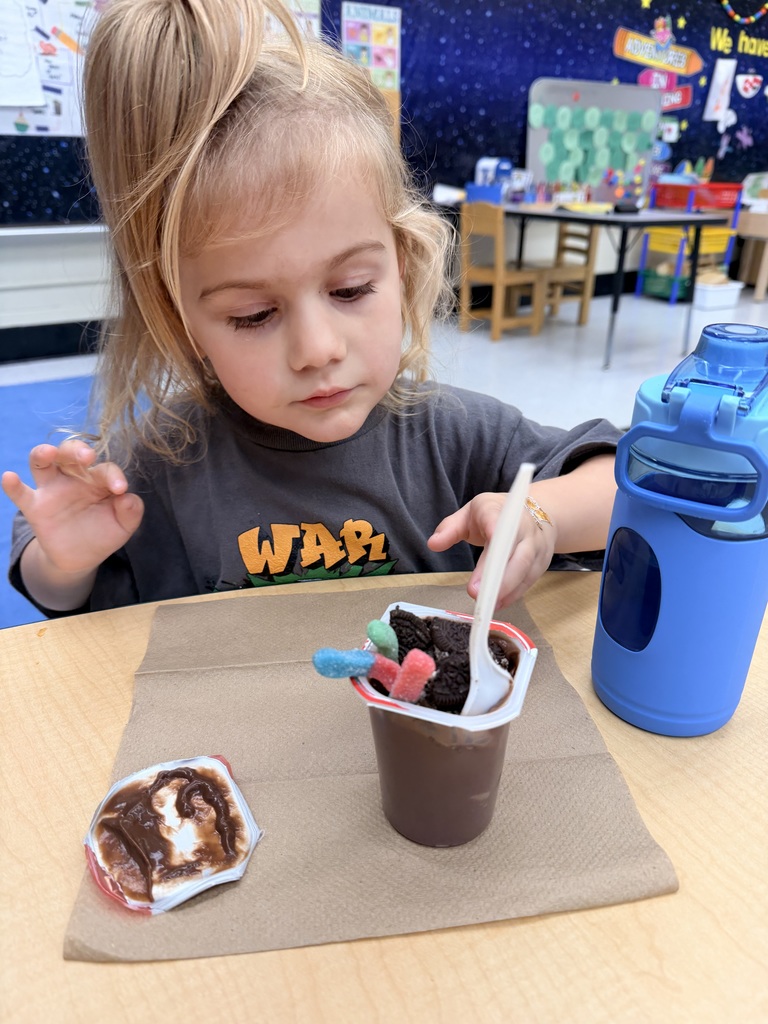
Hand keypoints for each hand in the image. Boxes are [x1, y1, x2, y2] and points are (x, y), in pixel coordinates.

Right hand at [1, 438, 143, 576]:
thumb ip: (131, 512)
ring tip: (48, 453)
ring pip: (42, 462)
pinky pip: (21, 493)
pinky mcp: (35, 507)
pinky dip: (13, 485)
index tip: (120, 489)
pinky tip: (9, 477)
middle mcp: (73, 478)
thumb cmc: (103, 533)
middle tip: (88, 457)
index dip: (113, 475)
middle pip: (70, 452)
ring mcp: (52, 490)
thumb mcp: (123, 525)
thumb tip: (128, 498)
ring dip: (44, 453)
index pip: (104, 468)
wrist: (81, 557)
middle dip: (77, 450)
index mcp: (98, 479)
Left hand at [427, 491, 555, 607]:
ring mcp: (536, 544)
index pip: (497, 518)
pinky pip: (529, 579)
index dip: (495, 529)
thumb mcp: (469, 514)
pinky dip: (514, 594)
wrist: (536, 511)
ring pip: (525, 567)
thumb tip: (433, 544)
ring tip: (486, 605)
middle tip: (476, 593)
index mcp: (499, 510)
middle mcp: (522, 526)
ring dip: (506, 588)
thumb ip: (450, 528)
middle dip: (497, 573)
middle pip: (514, 549)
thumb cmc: (495, 514)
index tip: (488, 540)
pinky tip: (498, 604)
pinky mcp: (542, 561)